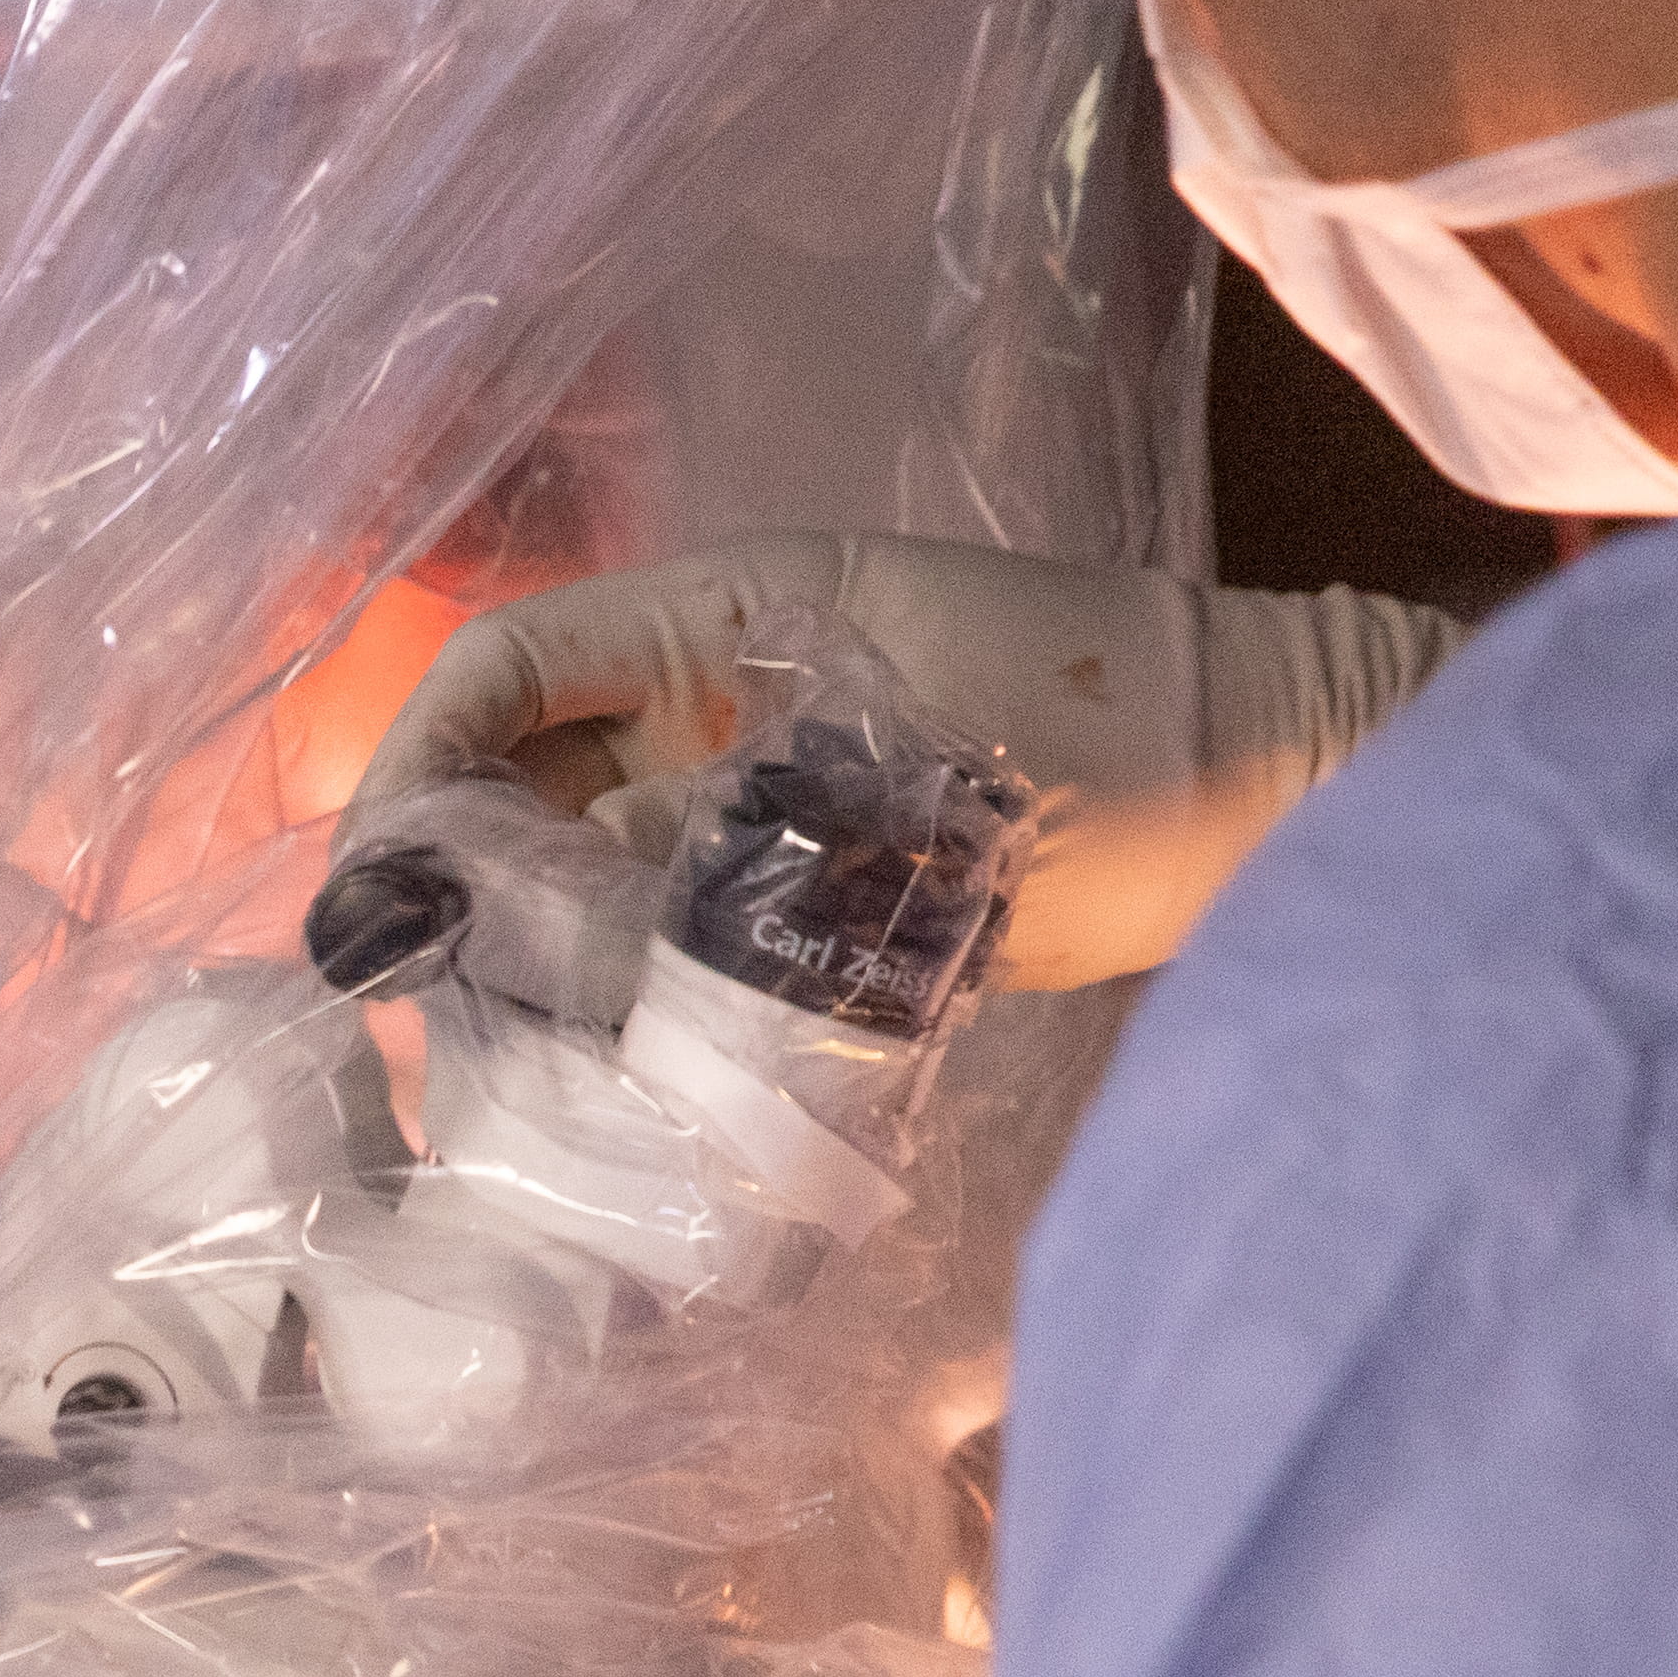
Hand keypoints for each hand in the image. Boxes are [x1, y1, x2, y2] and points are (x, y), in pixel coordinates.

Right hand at [374, 534, 1466, 984]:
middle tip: (419, 1014)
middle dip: (457, 886)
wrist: (1303, 787)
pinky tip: (605, 1068)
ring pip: (591, 862)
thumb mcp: (885, 796)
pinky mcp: (819, 867)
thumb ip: (691, 849)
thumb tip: (517, 931)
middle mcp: (728, 680)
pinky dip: (631, 991)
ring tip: (501, 1065)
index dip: (411, 771)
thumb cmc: (1122, 755)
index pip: (506, 667)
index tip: (374, 903)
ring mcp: (772, 773)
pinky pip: (676, 922)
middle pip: (523, 774)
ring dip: (538, 958)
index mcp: (731, 608)